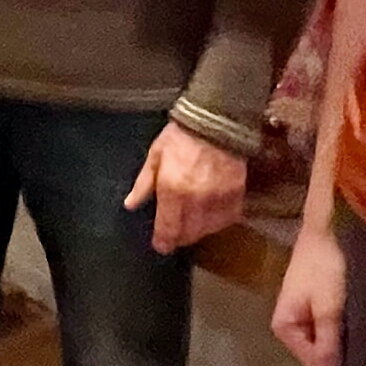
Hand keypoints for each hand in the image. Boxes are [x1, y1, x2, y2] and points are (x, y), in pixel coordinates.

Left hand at [123, 122, 246, 253]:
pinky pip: (228, 219)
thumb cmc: (181, 135)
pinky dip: (219, 221)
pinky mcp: (235, 194)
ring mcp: (218, 199)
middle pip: (188, 234)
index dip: (163, 242)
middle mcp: (196, 200)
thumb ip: (143, 183)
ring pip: (208, 229)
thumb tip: (130, 204)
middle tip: (175, 234)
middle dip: (180, 236)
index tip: (161, 246)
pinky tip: (212, 216)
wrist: (216, 119)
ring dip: (199, 231)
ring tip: (192, 224)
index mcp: (172, 190)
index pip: (168, 229)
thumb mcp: (155, 155)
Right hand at [272, 219, 347, 365]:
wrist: (330, 223)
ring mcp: (303, 309)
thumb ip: (328, 346)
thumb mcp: (328, 309)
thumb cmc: (326, 266)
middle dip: (339, 350)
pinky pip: (329, 322)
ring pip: (325, 336)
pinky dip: (344, 323)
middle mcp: (289, 321)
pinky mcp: (316, 299)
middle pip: (317, 350)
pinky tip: (360, 322)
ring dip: (343, 336)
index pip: (311, 361)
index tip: (362, 362)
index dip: (335, 363)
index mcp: (283, 325)